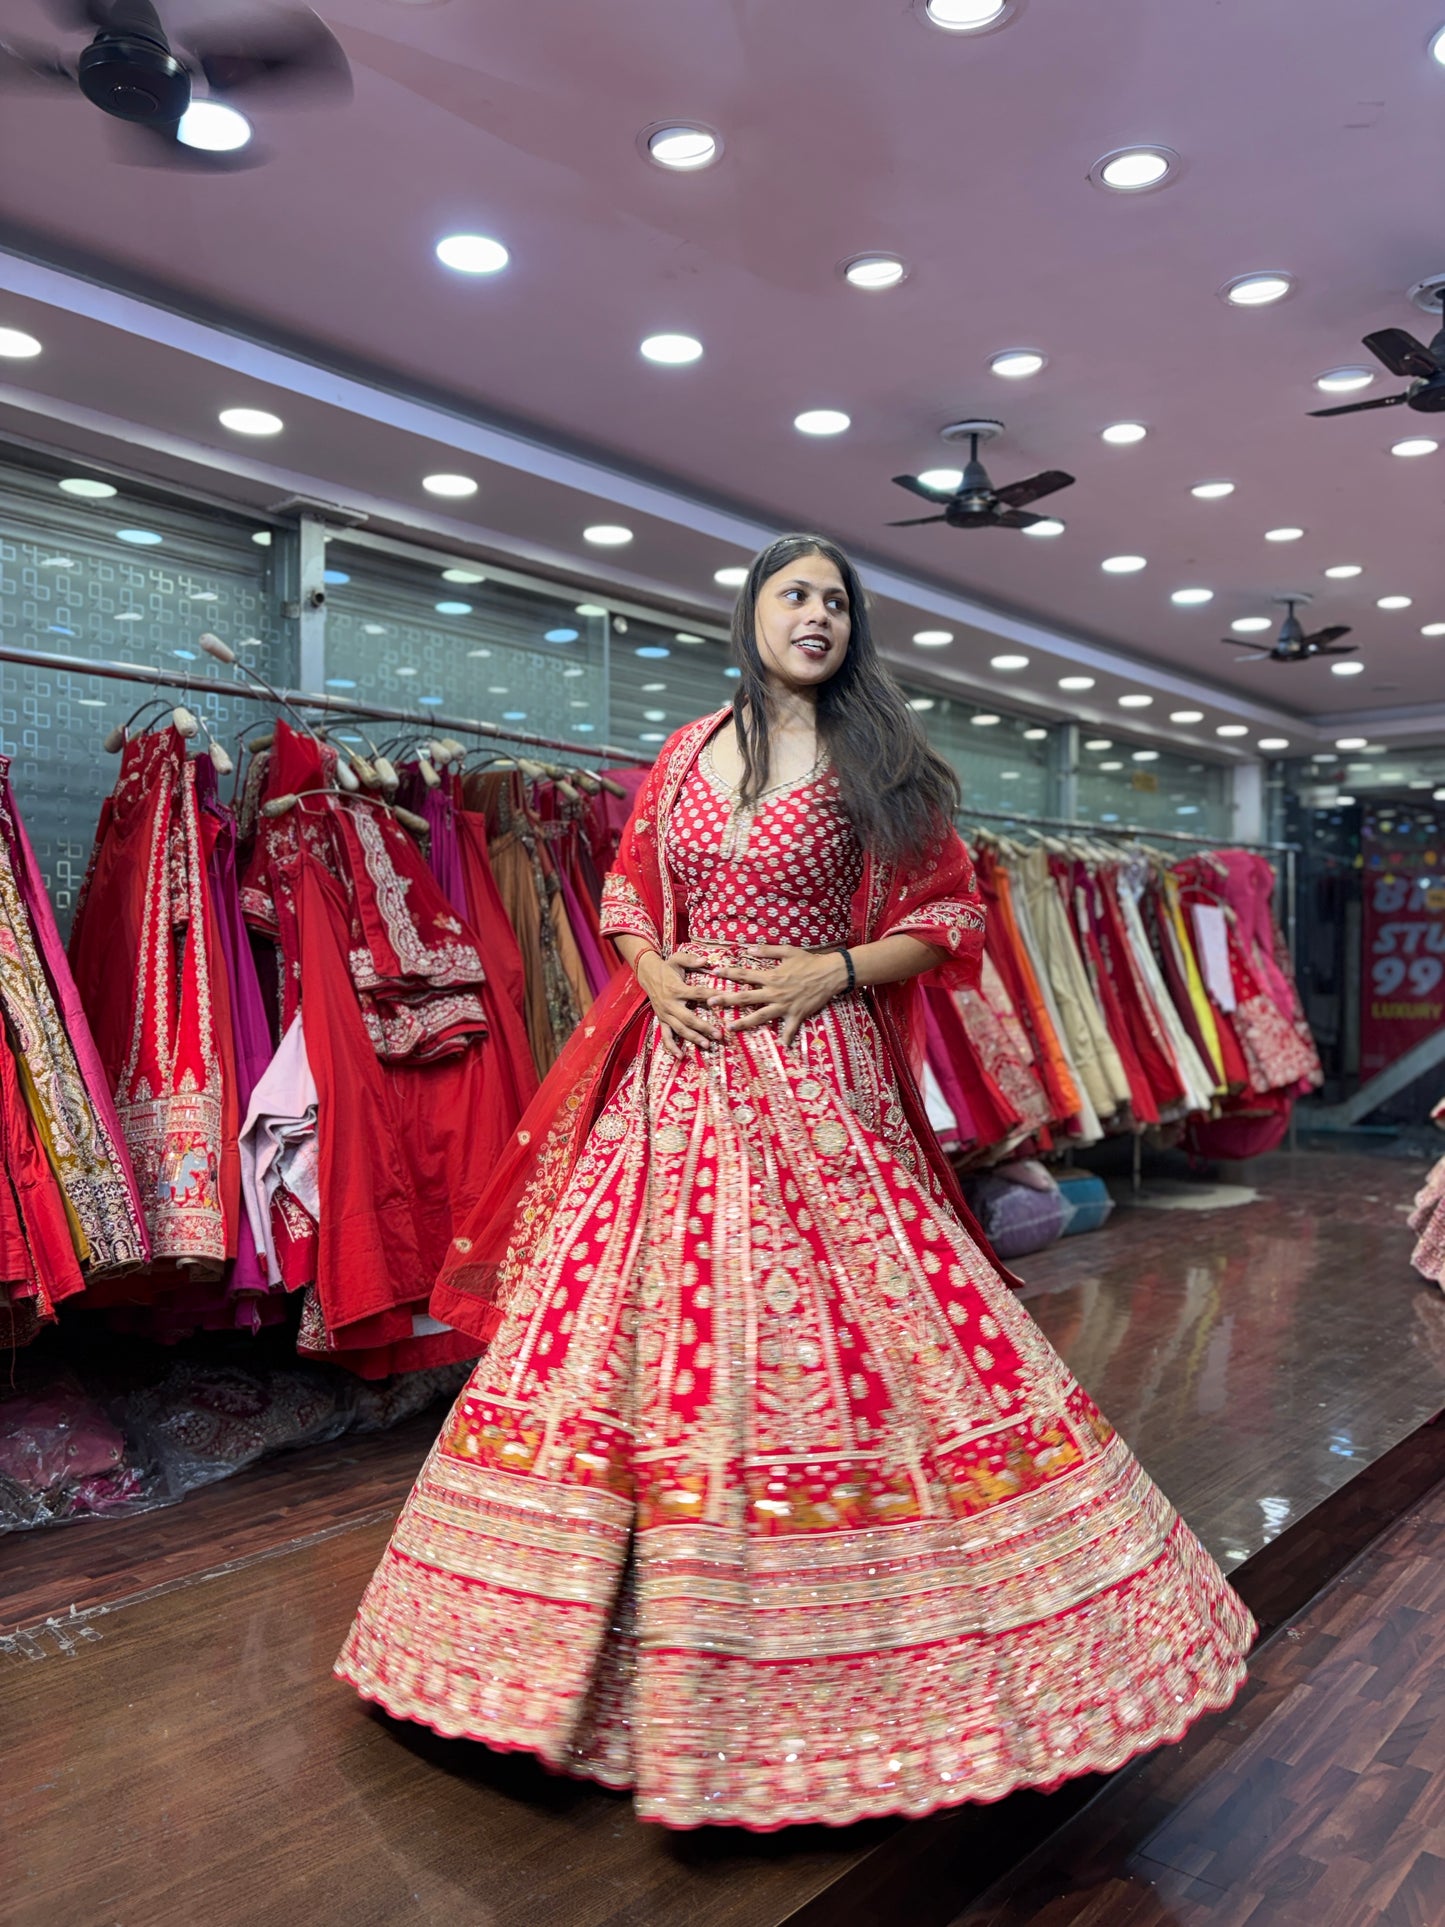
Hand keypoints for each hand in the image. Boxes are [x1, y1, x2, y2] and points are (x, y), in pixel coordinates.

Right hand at [636, 948, 722, 1058]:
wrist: (647, 974)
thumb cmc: (667, 967)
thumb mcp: (677, 958)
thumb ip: (691, 959)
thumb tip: (706, 960)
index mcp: (676, 989)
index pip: (698, 994)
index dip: (712, 997)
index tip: (726, 1001)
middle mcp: (670, 1004)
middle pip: (689, 1018)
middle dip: (704, 1027)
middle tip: (719, 1034)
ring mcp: (665, 1014)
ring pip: (680, 1029)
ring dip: (693, 1038)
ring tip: (707, 1045)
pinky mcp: (662, 1020)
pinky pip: (666, 1036)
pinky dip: (672, 1047)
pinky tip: (681, 1056)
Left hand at [705, 944, 850, 1048]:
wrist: (830, 974)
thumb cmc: (810, 961)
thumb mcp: (788, 951)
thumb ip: (768, 950)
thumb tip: (749, 949)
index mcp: (771, 976)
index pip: (745, 974)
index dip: (729, 973)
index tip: (714, 973)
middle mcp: (774, 992)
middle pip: (746, 997)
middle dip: (727, 1000)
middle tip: (710, 1003)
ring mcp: (784, 1006)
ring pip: (760, 1016)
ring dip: (744, 1022)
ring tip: (730, 1027)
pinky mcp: (796, 1015)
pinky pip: (789, 1030)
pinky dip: (786, 1039)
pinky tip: (782, 1048)